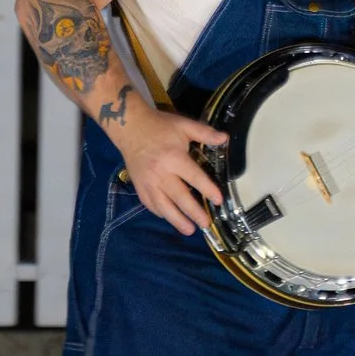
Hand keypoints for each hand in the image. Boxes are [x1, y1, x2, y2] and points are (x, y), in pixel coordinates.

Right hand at [111, 102, 226, 235]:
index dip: (208, 190)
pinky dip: (161, 213)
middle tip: (206, 224)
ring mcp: (148, 183)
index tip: (218, 200)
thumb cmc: (159, 126)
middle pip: (180, 197)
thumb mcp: (184, 125)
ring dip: (177, 220)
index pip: (194, 178)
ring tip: (189, 230)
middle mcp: (161, 174)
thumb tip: (225, 138)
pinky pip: (150, 204)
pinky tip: (170, 218)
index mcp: (174, 158)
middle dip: (194, 212)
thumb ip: (204, 133)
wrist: (129, 127)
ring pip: (164, 206)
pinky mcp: (139, 187)